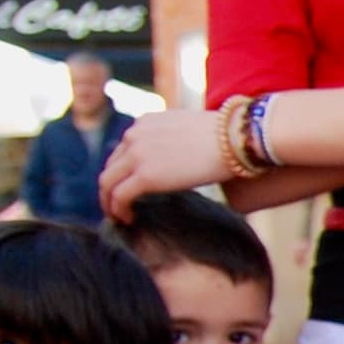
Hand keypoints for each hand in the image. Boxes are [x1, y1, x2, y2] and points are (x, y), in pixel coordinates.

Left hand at [98, 110, 229, 220]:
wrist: (236, 139)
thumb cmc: (227, 137)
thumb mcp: (190, 130)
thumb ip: (174, 140)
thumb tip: (181, 158)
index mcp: (145, 123)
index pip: (123, 151)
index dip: (122, 173)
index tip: (130, 188)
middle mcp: (134, 135)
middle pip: (111, 167)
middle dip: (111, 189)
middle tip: (119, 207)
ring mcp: (137, 155)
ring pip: (107, 183)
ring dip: (109, 202)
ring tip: (119, 217)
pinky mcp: (145, 176)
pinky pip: (119, 197)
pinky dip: (118, 210)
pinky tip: (127, 220)